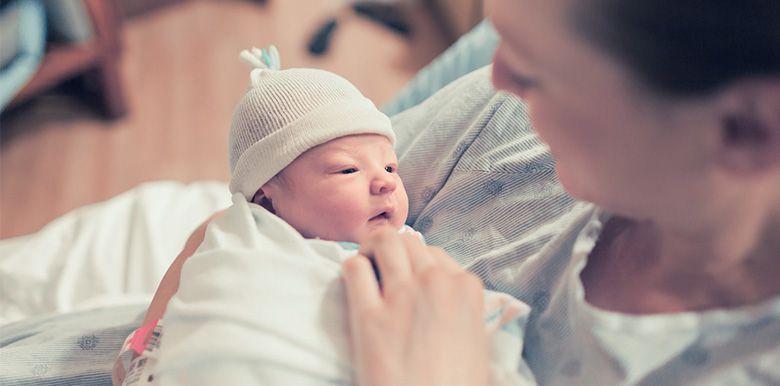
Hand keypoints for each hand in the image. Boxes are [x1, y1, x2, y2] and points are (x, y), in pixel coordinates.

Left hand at [342, 228, 489, 385]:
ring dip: (371, 250)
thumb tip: (449, 306)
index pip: (436, 253)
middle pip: (408, 241)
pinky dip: (350, 270)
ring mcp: (401, 295)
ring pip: (382, 241)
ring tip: (366, 267)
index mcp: (467, 289)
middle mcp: (435, 282)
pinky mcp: (368, 315)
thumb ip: (464, 314)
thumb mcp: (478, 346)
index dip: (418, 264)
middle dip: (392, 251)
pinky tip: (352, 284)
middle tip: (382, 267)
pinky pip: (353, 268)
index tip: (409, 276)